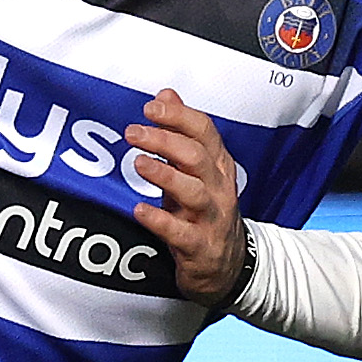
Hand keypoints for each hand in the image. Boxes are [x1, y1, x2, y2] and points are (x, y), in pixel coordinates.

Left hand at [124, 87, 247, 303]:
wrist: (227, 267)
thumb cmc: (205, 214)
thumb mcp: (196, 171)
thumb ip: (181, 132)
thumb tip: (166, 94)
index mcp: (218, 166)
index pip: (205, 132)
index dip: (179, 116)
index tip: (151, 107)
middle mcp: (218, 189)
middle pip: (196, 157)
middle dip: (164, 140)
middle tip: (133, 132)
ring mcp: (211, 218)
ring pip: (193, 191)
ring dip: (165, 175)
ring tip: (139, 163)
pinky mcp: (199, 247)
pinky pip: (180, 233)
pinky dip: (160, 220)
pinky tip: (140, 210)